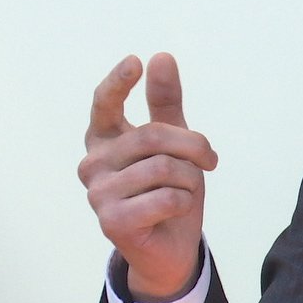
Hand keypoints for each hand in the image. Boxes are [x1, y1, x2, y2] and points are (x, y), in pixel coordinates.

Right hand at [78, 53, 217, 301]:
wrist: (171, 245)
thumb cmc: (170, 186)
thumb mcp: (174, 140)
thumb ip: (164, 102)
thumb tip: (161, 57)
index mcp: (104, 140)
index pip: (103, 104)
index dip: (118, 82)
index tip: (136, 61)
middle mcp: (93, 164)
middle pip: (153, 135)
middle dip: (193, 146)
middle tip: (209, 161)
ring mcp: (98, 194)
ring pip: (164, 168)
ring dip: (190, 179)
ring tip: (185, 191)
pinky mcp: (112, 222)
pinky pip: (166, 198)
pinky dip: (184, 202)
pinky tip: (175, 211)